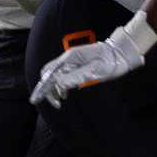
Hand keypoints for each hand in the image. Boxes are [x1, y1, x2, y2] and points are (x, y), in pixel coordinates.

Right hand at [29, 11, 156, 107]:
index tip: (36, 99)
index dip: (42, 87)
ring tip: (59, 101)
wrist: (121, 53)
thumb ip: (76, 77)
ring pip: (55, 76)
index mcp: (70, 58)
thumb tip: (59, 84)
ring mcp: (72, 61)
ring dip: (54, 89)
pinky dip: (61, 85)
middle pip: (49, 75)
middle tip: (54, 103)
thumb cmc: (111, 61)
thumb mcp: (95, 71)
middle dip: (47, 89)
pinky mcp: (76, 65)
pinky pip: (63, 75)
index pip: (50, 74)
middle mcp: (68, 58)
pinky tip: (64, 94)